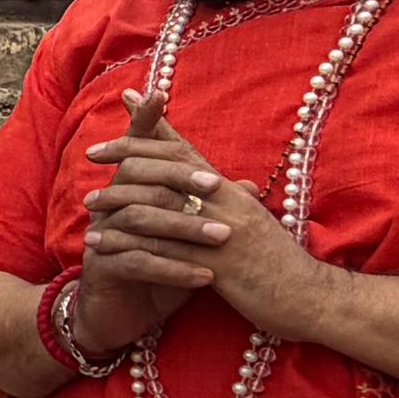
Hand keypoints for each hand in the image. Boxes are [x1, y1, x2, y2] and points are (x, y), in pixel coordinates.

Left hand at [84, 91, 340, 343]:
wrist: (310, 297)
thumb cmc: (281, 264)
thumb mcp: (255, 222)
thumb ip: (234, 202)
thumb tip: (225, 184)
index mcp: (231, 190)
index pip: (187, 147)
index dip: (157, 123)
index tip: (128, 100)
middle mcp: (225, 200)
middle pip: (168, 165)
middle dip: (128, 155)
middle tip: (92, 151)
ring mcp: (220, 229)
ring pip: (158, 204)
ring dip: (119, 201)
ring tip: (88, 204)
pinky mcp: (214, 261)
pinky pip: (161, 247)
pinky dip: (127, 243)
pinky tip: (100, 245)